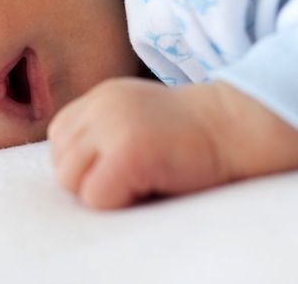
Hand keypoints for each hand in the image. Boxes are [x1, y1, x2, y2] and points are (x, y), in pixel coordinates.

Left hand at [48, 78, 297, 209]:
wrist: (238, 125)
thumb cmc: (194, 133)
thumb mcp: (137, 117)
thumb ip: (103, 131)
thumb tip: (72, 171)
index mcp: (101, 96)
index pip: (59, 139)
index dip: (84, 162)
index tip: (120, 164)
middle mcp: (100, 106)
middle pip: (61, 163)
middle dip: (91, 180)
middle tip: (135, 176)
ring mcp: (111, 126)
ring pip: (72, 182)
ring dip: (104, 191)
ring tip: (143, 179)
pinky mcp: (127, 151)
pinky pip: (96, 196)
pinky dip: (119, 201)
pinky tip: (152, 184)